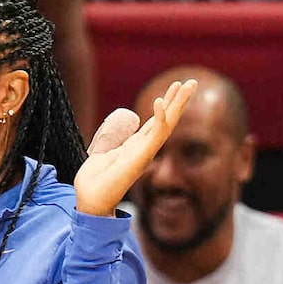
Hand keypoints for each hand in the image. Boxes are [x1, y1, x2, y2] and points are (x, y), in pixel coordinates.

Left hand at [73, 79, 197, 218]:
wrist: (91, 201)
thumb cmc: (95, 181)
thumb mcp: (102, 151)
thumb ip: (111, 138)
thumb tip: (116, 125)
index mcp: (136, 146)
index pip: (156, 121)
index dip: (166, 104)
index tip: (174, 86)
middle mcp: (144, 148)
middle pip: (167, 120)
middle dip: (179, 100)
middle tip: (192, 82)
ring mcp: (145, 152)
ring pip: (167, 124)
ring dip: (177, 104)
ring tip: (187, 85)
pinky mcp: (141, 157)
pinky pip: (154, 135)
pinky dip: (159, 118)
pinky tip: (159, 102)